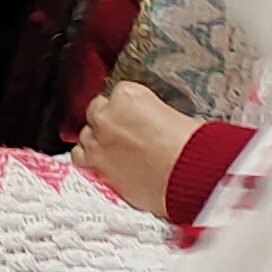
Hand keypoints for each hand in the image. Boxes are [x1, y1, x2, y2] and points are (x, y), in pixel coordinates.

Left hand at [74, 80, 193, 217]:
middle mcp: (108, 113)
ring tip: (117, 152)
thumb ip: (153, 113)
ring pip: (87, 133)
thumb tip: (149, 123)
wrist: (192, 178)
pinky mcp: (94, 164)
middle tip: (127, 136)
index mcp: (129, 95)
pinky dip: (89, 159)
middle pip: (97, 110)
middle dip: (110, 122)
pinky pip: (79, 156)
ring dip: (99, 140)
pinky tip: (104, 163)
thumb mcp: (176, 116)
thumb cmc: (192, 149)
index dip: (128, 110)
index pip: (118, 94)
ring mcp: (97, 139)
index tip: (136, 121)